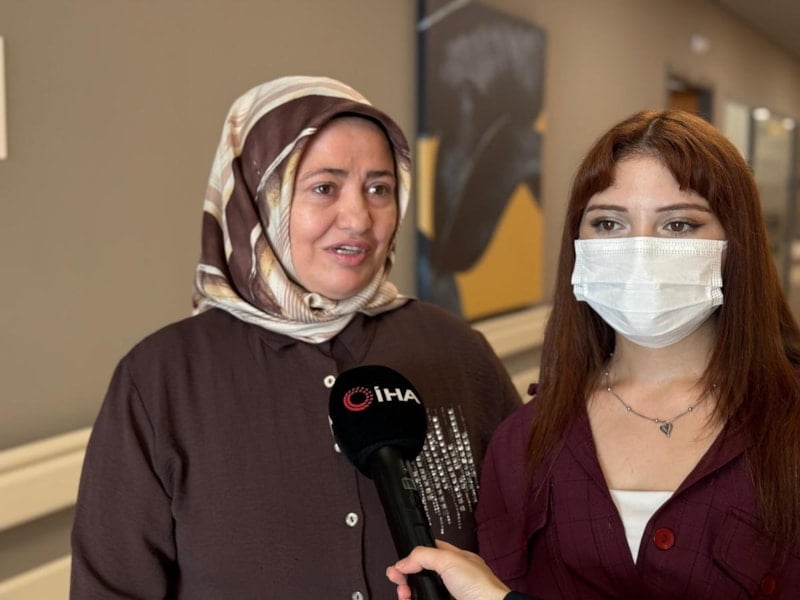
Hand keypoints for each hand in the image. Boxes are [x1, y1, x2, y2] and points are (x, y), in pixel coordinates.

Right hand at [386, 539, 509, 599]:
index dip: (412, 556)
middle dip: (406, 577)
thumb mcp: (449, 560)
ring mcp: (447, 594)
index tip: (400, 565)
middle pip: (420, 574)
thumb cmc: (480, 586)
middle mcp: (450, 578)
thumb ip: (423, 556)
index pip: (428, 551)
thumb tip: (403, 563)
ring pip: (420, 592)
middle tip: (397, 582)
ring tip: (404, 595)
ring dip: (407, 593)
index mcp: (455, 559)